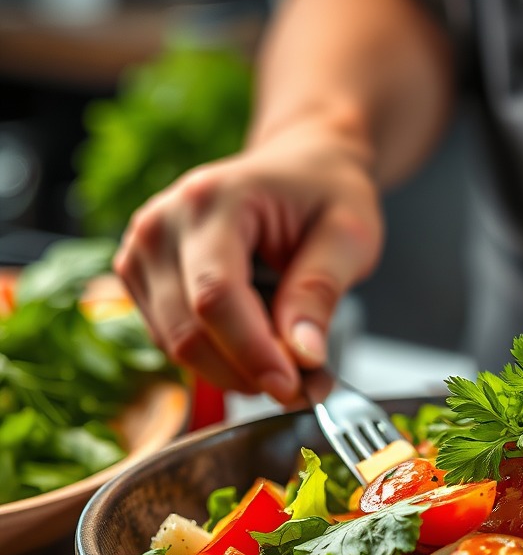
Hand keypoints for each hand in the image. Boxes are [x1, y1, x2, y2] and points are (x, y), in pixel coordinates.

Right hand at [114, 121, 382, 402]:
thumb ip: (320, 292)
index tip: (292, 387)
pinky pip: (172, 342)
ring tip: (289, 359)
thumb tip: (303, 355)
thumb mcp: (348, 235)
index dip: (253, 352)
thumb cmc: (325, 193)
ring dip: (235, 371)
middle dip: (248, 371)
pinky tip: (258, 343)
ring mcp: (142, 252)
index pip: (216, 296)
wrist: (301, 168)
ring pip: (176, 345)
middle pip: (188, 330)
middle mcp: (162, 223)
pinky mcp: (142, 280)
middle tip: (306, 384)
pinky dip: (218, 359)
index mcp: (212, 199)